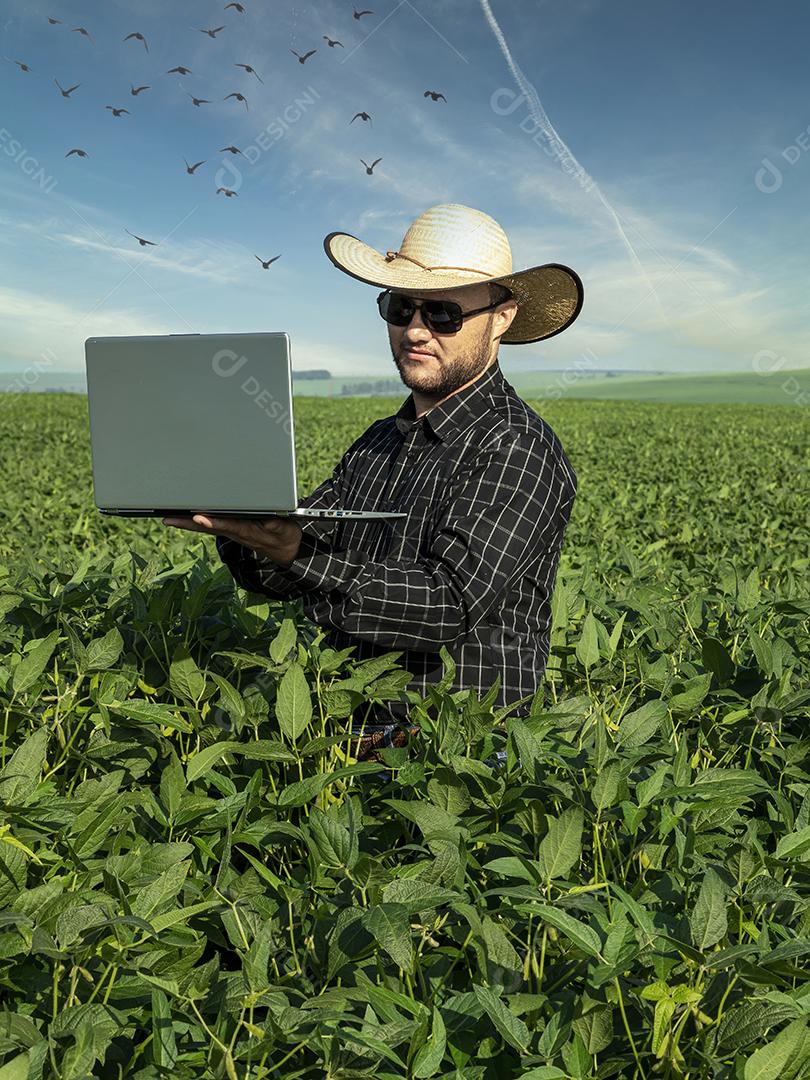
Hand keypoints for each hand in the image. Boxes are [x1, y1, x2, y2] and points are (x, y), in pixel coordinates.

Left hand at [162, 514, 302, 568]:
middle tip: (169, 519)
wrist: (285, 548)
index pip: (227, 525)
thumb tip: (269, 522)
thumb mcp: (283, 528)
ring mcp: (232, 532)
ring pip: (206, 528)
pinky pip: (211, 527)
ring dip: (187, 523)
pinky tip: (186, 520)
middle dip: (188, 523)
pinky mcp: (233, 530)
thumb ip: (275, 524)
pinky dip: (197, 523)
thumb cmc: (283, 534)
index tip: (198, 517)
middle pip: (208, 527)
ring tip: (170, 519)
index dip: (212, 522)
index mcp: (247, 530)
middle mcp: (235, 532)